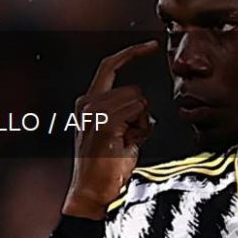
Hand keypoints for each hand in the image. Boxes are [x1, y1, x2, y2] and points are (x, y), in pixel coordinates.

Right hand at [62, 40, 158, 217]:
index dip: (131, 53)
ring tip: (126, 144)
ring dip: (141, 124)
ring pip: (139, 100)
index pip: (110, 67)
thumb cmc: (105, 168)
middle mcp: (87, 103)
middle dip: (141, 113)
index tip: (151, 45)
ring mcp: (95, 112)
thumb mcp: (112, 133)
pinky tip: (127, 145)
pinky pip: (139, 112)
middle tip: (129, 138)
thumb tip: (142, 106)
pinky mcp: (106, 122)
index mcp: (86, 103)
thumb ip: (120, 112)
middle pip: (134, 89)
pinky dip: (141, 130)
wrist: (91, 192)